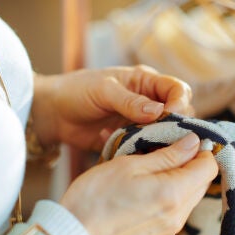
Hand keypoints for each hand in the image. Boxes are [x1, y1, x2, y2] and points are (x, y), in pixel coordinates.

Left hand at [32, 65, 193, 150]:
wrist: (55, 114)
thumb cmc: (77, 91)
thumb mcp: (104, 90)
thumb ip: (130, 101)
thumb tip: (158, 112)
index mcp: (146, 82)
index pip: (177, 89)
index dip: (179, 103)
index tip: (170, 117)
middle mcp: (148, 102)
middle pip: (177, 113)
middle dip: (174, 126)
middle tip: (162, 137)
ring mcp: (141, 123)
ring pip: (165, 133)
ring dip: (160, 141)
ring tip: (147, 148)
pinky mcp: (132, 139)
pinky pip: (147, 147)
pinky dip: (144, 152)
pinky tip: (131, 152)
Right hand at [60, 133, 217, 234]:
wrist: (75, 231)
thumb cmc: (97, 194)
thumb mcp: (131, 164)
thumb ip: (169, 154)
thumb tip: (194, 142)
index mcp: (173, 194)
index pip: (209, 168)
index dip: (202, 150)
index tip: (186, 140)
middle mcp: (177, 216)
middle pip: (202, 182)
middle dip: (191, 163)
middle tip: (167, 150)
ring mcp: (170, 230)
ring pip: (190, 195)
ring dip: (180, 178)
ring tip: (155, 167)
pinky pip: (177, 210)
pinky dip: (171, 194)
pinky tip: (150, 186)